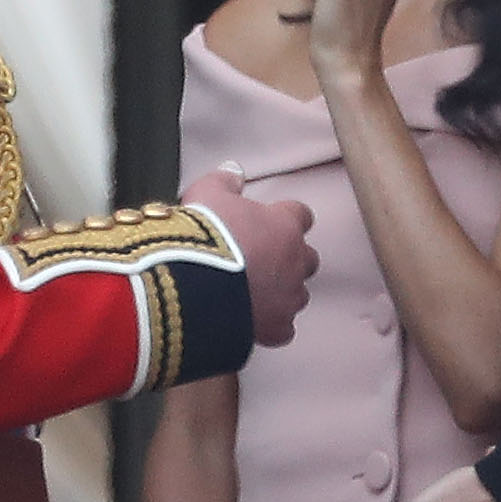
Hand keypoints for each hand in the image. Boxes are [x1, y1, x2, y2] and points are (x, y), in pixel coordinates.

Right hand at [183, 168, 320, 348]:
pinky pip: (283, 329)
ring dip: (281, 292)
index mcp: (283, 225)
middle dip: (289, 259)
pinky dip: (271, 326)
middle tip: (260, 259)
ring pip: (298, 294)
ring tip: (252, 292)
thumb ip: (224, 181)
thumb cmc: (203, 234)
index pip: (301, 215)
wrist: (193, 283)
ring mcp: (288, 296)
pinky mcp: (275, 327)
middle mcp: (295, 261)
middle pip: (308, 258)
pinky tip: (252, 323)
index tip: (269, 221)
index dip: (285, 218)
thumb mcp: (206, 194)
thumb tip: (234, 172)